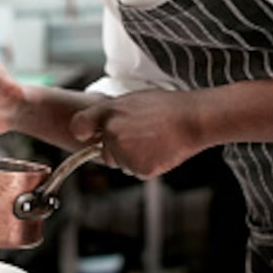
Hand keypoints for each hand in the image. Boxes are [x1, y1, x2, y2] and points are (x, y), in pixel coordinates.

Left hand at [68, 90, 205, 178]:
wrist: (193, 119)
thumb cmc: (167, 108)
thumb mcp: (133, 100)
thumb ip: (111, 114)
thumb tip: (99, 127)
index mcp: (109, 112)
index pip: (79, 126)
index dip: (84, 132)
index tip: (88, 136)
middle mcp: (113, 133)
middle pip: (105, 153)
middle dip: (117, 149)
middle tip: (141, 135)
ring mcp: (125, 152)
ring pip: (122, 164)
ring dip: (133, 157)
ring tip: (153, 140)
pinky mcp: (139, 168)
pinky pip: (137, 172)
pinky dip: (146, 165)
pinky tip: (159, 150)